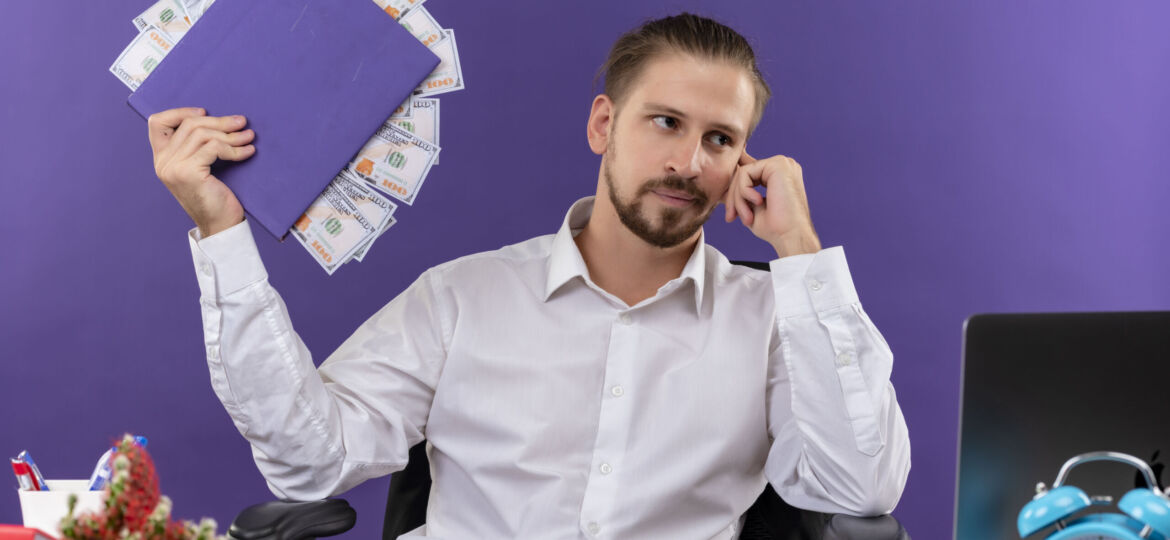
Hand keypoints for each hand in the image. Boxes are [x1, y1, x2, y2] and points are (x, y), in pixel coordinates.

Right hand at [148, 107, 254, 236]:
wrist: (220, 225)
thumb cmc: (215, 196)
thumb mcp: (200, 167)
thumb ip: (196, 147)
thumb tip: (218, 120)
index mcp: (162, 159)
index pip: (157, 122)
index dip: (180, 111)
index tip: (205, 112)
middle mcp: (163, 162)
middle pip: (188, 125)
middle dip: (218, 121)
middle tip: (242, 122)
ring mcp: (173, 167)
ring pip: (202, 134)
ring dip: (230, 134)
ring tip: (249, 136)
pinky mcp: (188, 172)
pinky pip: (214, 148)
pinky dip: (234, 148)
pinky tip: (248, 152)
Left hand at [723, 152, 821, 257]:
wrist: (792, 236)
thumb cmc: (775, 228)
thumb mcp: (752, 207)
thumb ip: (743, 191)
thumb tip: (728, 180)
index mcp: (779, 175)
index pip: (747, 176)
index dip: (734, 195)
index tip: (730, 216)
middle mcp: (783, 165)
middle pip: (743, 174)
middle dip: (733, 198)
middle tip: (732, 217)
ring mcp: (782, 163)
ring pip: (742, 173)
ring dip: (737, 198)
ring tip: (747, 217)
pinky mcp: (778, 164)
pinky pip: (744, 173)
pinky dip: (743, 192)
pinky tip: (757, 203)